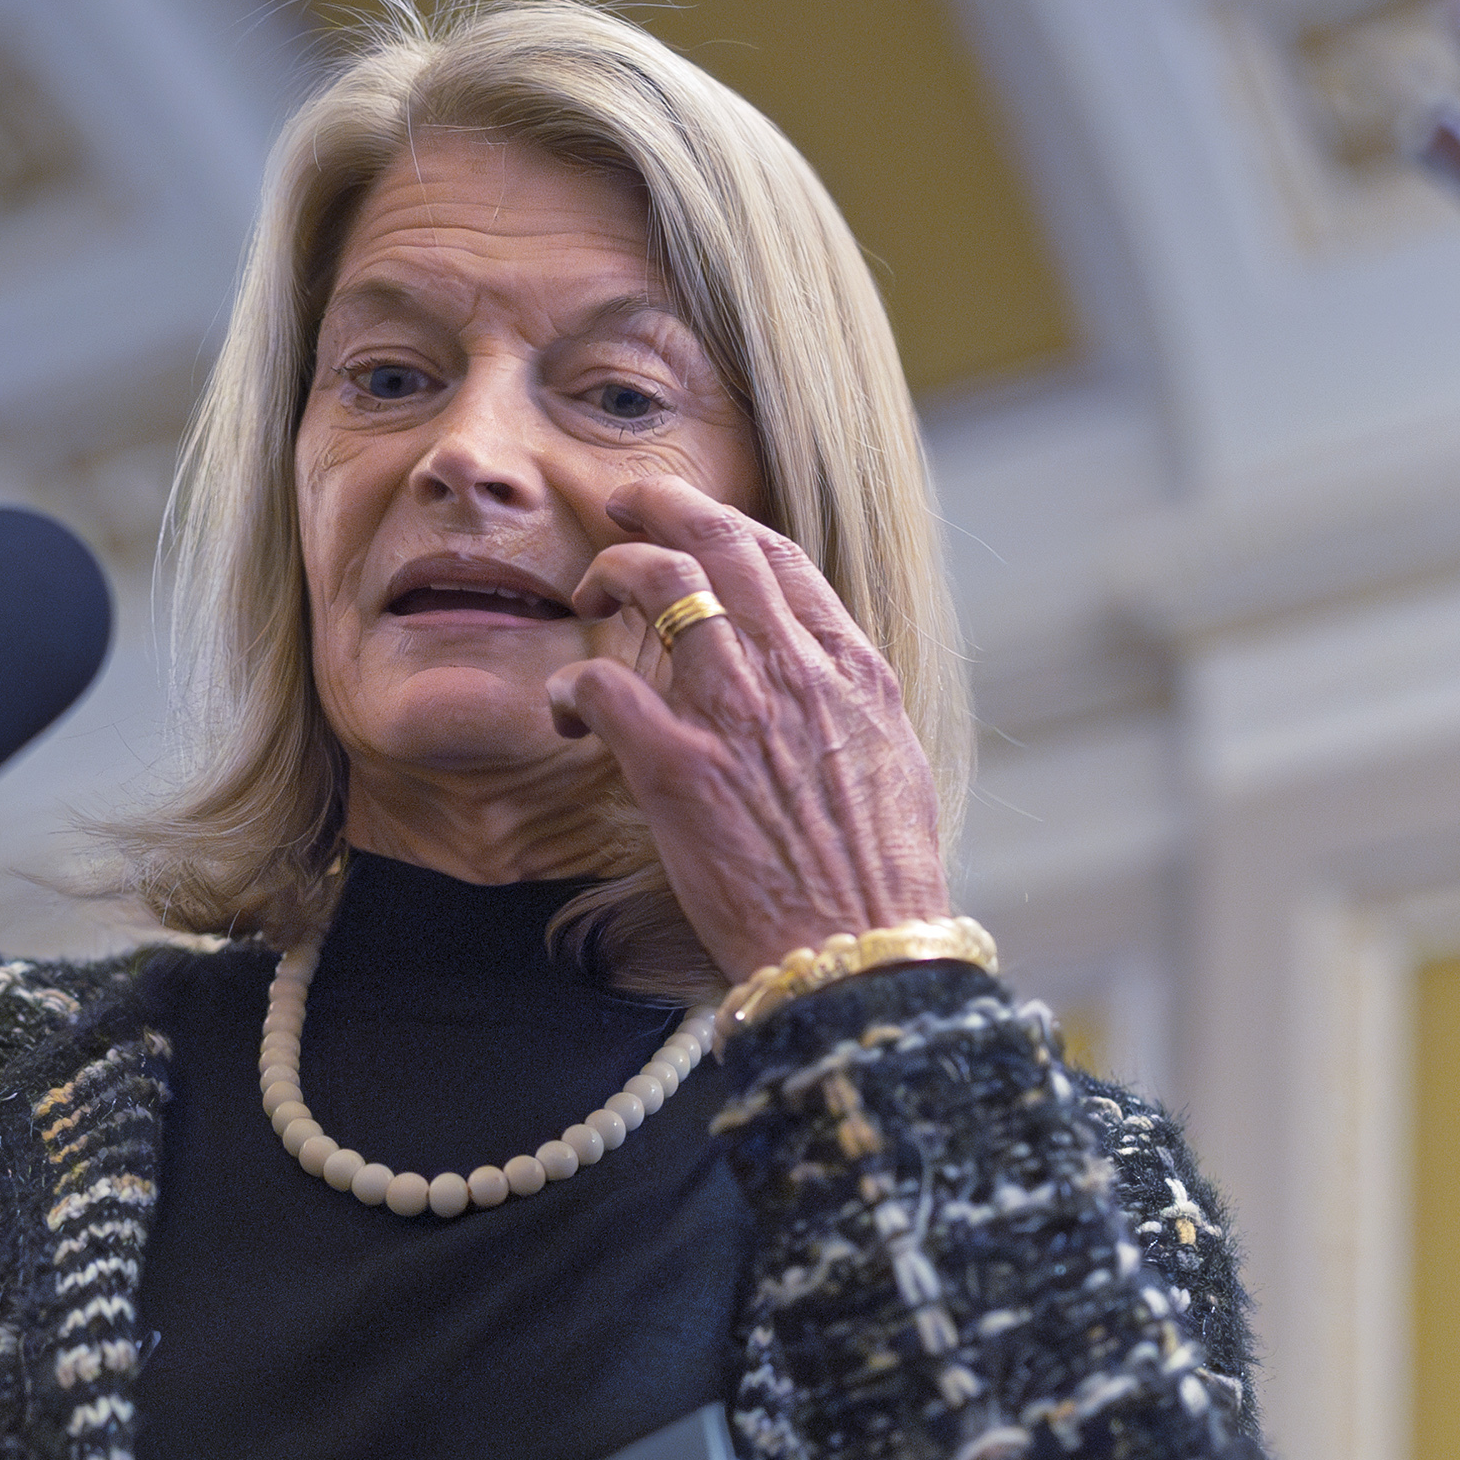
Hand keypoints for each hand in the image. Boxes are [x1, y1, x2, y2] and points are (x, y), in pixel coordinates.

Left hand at [544, 475, 951, 983]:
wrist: (859, 953)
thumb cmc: (879, 879)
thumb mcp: (891, 763)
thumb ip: (848, 704)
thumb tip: (820, 682)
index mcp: (849, 669)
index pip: (779, 557)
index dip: (723, 521)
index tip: (689, 518)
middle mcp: (793, 673)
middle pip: (717, 542)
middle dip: (657, 506)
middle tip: (620, 506)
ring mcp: (733, 715)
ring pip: (656, 584)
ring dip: (610, 573)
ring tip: (586, 593)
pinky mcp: (676, 770)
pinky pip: (602, 684)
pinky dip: (572, 684)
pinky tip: (568, 708)